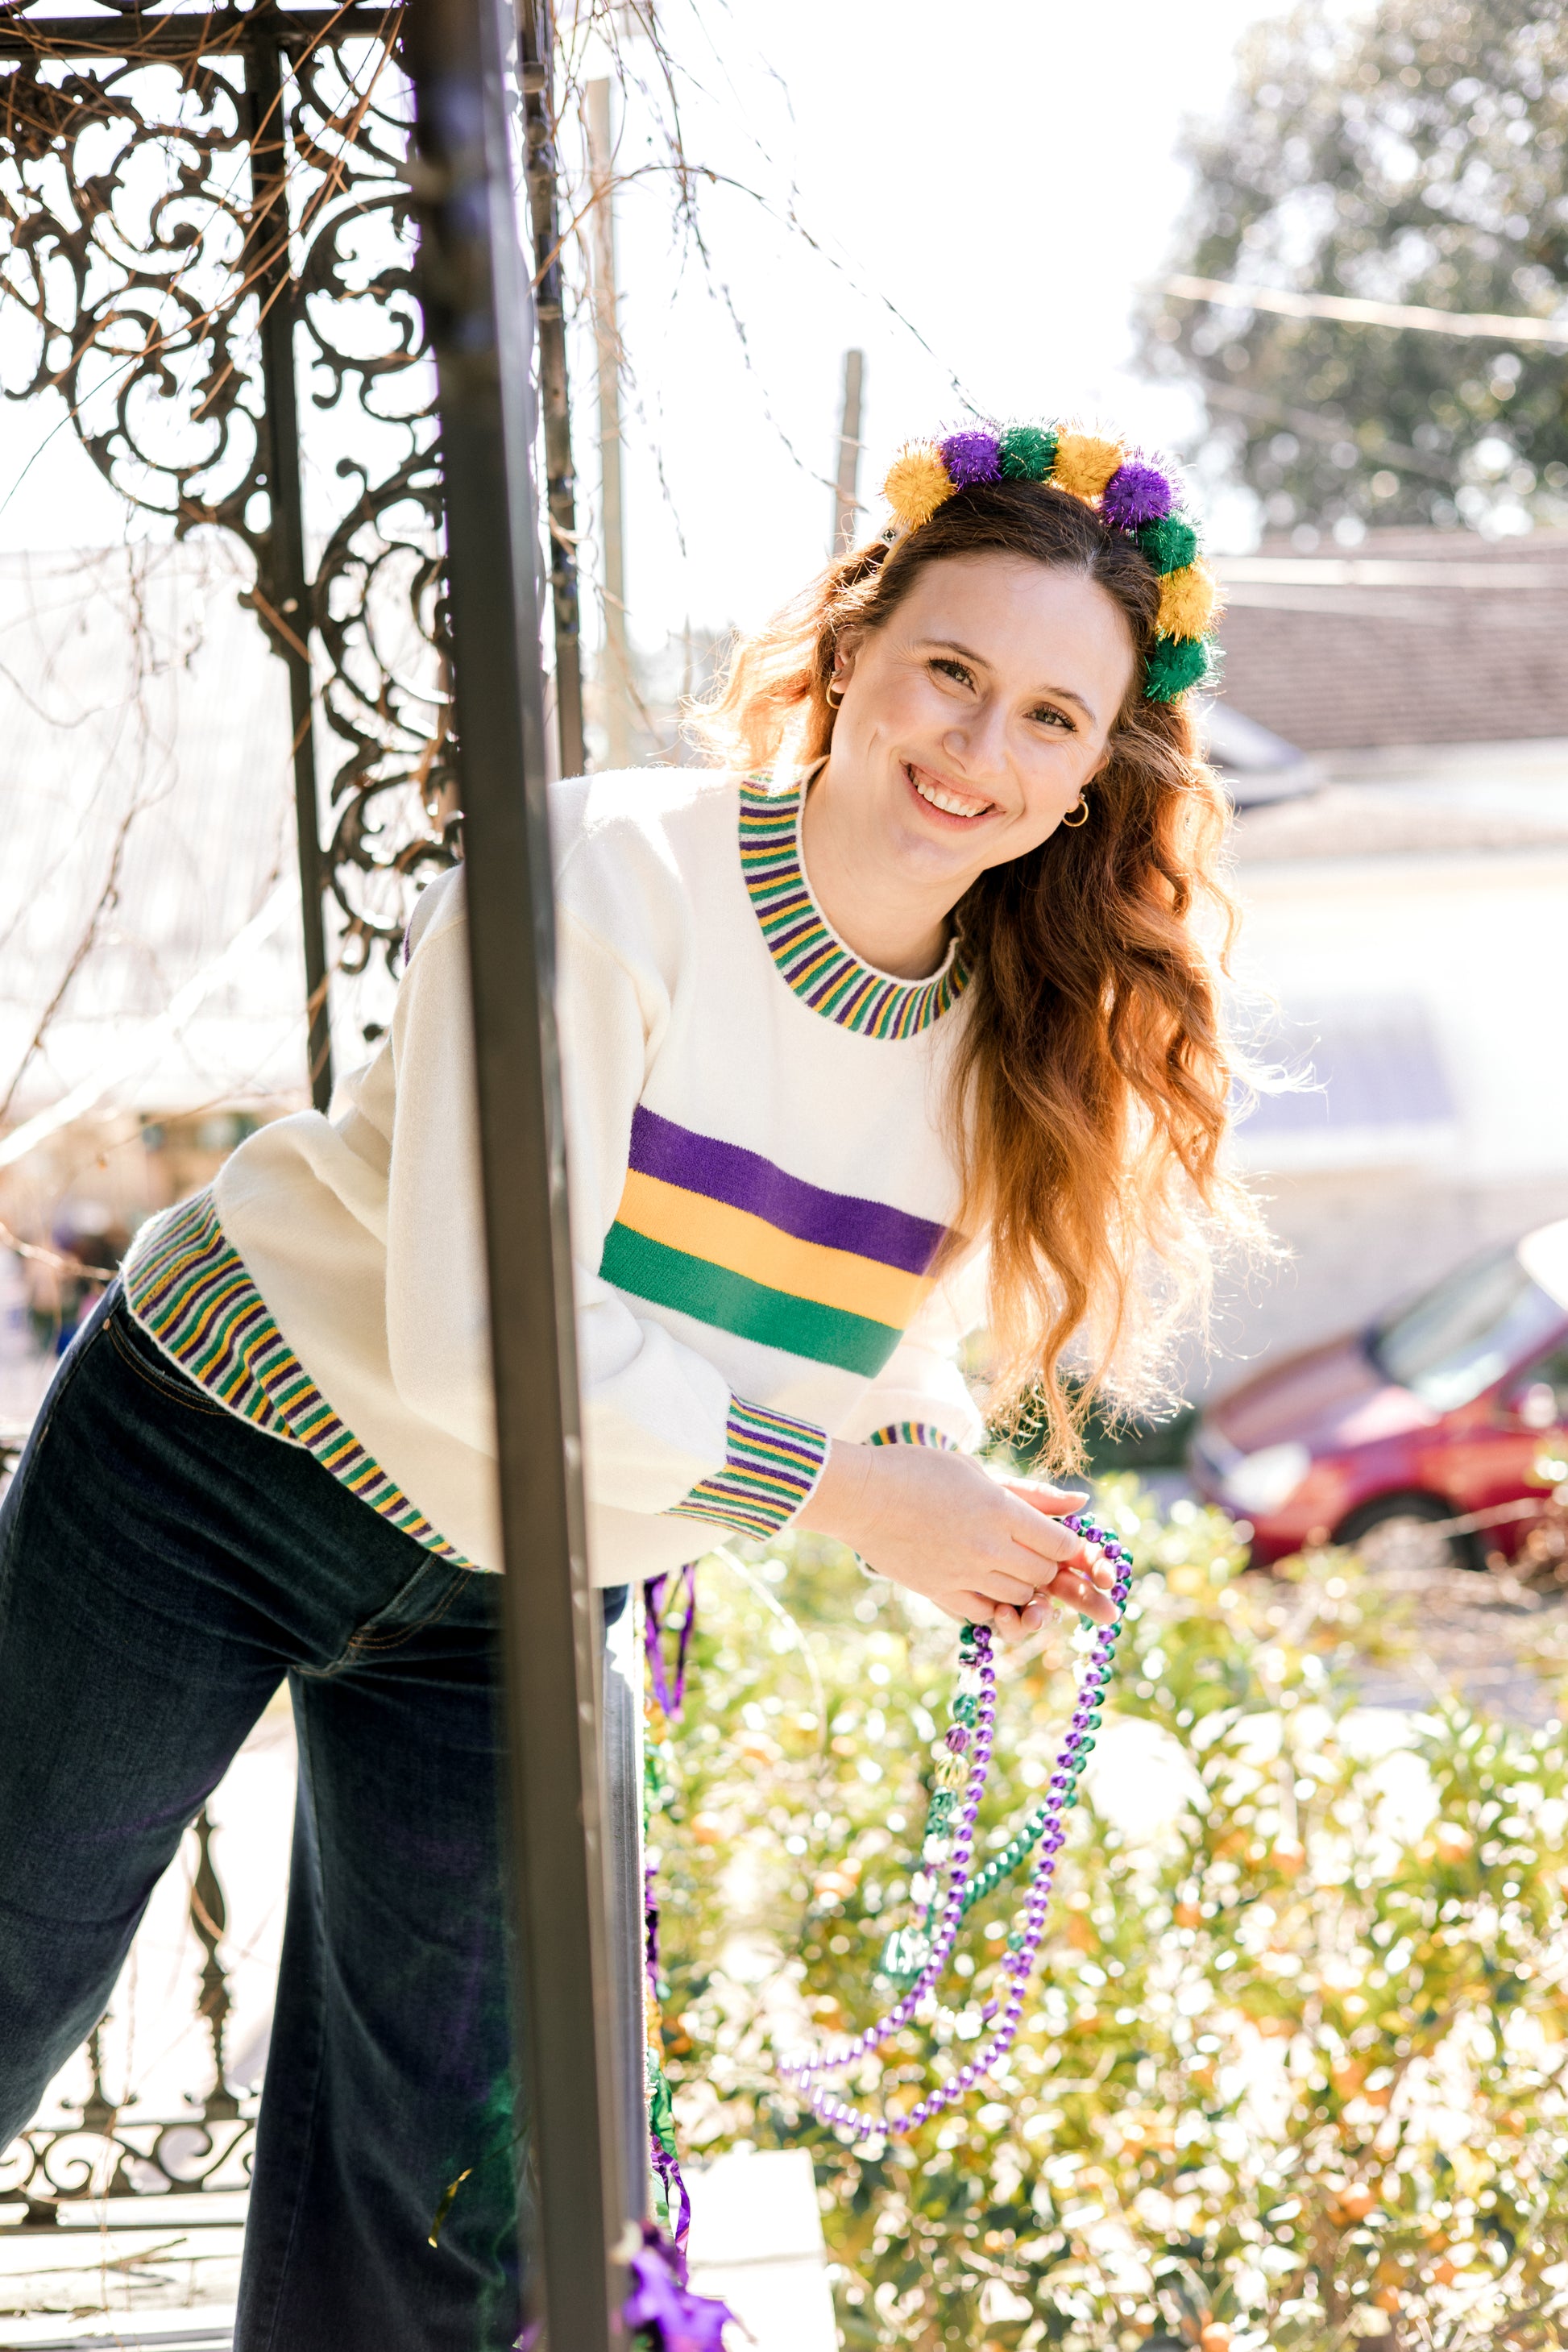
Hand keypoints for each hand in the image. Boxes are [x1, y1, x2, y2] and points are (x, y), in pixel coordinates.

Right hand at [797, 1442, 1115, 1636]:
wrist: (859, 1496)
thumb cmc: (917, 1471)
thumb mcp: (978, 1471)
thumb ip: (1032, 1493)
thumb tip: (1081, 1504)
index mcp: (1001, 1510)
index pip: (1061, 1543)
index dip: (1073, 1548)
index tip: (1069, 1544)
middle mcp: (989, 1547)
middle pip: (1046, 1573)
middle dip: (1056, 1570)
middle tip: (1053, 1563)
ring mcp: (965, 1574)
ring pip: (1021, 1595)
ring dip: (1030, 1587)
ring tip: (1018, 1570)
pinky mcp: (941, 1593)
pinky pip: (986, 1614)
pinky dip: (999, 1607)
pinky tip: (994, 1592)